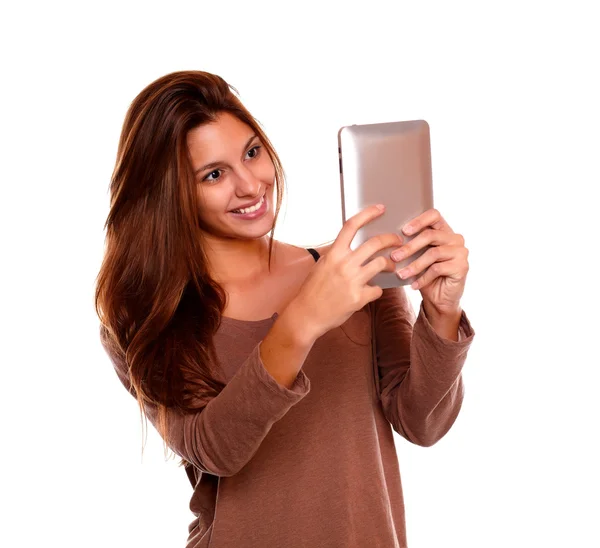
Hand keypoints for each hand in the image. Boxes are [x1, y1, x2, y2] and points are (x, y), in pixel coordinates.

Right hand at [289, 204, 400, 339]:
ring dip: (390, 264)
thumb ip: (337, 254)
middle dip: (391, 239)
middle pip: (375, 243)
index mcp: (334, 254)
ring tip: (390, 266)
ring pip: (381, 264)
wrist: (307, 314)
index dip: (368, 214)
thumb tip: (352, 244)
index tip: (380, 208)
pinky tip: (372, 291)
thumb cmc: (313, 289)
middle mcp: (344, 264)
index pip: (351, 226)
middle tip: (398, 240)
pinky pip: (378, 289)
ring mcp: (352, 281)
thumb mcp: (322, 265)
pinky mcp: (359, 298)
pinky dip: (377, 289)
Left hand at [391, 208, 468, 313]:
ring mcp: (461, 252)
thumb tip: (389, 240)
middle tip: (394, 257)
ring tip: (401, 274)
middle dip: (409, 247)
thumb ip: (410, 245)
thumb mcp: (417, 258)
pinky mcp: (462, 267)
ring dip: (414, 265)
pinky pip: (437, 269)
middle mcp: (455, 238)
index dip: (419, 221)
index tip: (403, 231)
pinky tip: (413, 285)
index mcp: (443, 230)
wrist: (439, 299)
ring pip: (433, 253)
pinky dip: (423, 278)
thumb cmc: (425, 274)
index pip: (433, 215)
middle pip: (430, 235)